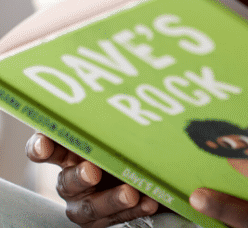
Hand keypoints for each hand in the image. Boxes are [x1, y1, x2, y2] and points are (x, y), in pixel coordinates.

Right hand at [25, 132, 158, 226]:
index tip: (43, 146)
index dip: (40, 147)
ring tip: (130, 194)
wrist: (143, 171)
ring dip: (110, 199)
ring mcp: (85, 201)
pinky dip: (134, 210)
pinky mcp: (103, 219)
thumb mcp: (115, 129)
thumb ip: (110, 119)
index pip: (45, 148)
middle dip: (78, 177)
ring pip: (89, 206)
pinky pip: (115, 218)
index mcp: (68, 152)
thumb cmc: (124, 143)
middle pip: (66, 181)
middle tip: (92, 172)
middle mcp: (71, 178)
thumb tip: (123, 90)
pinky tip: (148, 202)